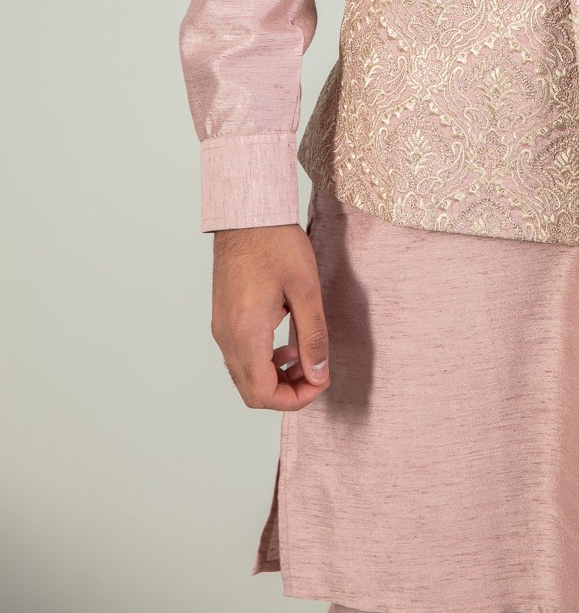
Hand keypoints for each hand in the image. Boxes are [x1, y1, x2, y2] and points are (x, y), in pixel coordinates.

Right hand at [210, 224, 330, 410]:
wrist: (246, 214)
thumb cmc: (277, 244)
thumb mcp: (306, 290)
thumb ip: (313, 337)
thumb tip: (320, 375)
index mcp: (246, 334)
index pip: (263, 394)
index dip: (295, 399)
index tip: (321, 380)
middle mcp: (227, 338)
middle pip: (251, 392)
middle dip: (286, 392)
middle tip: (315, 372)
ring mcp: (221, 328)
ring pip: (245, 376)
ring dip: (275, 377)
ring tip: (304, 354)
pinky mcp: (222, 318)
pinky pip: (240, 356)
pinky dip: (263, 361)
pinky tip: (284, 340)